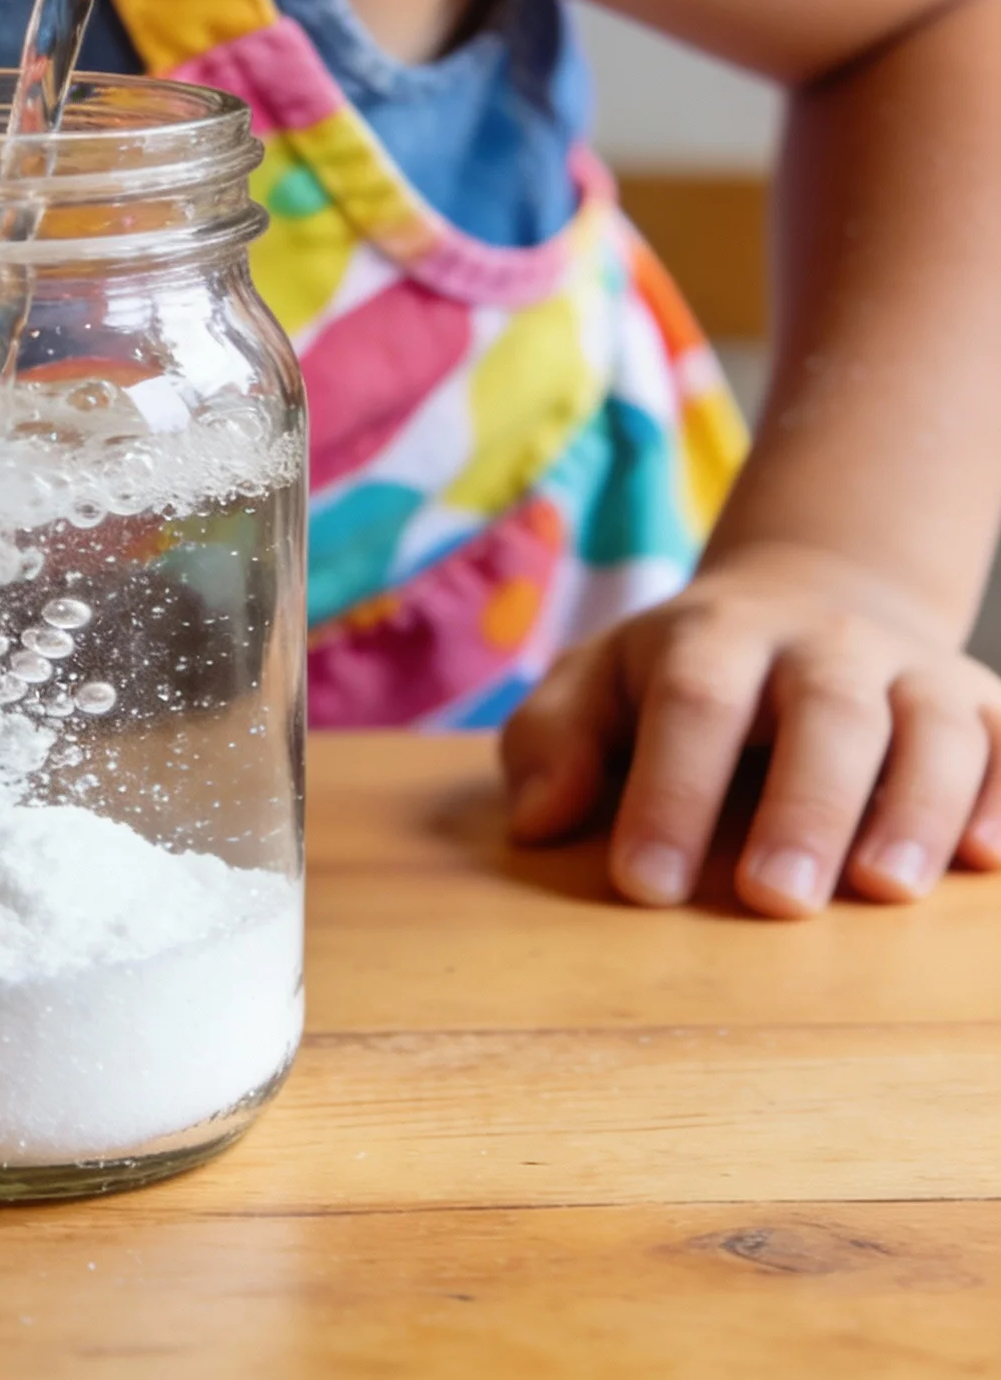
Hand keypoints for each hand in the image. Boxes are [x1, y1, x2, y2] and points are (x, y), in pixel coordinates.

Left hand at [501, 543, 1000, 917]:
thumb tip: (539, 822)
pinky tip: (985, 859)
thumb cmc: (680, 672)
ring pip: (933, 725)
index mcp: (712, 638)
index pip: (693, 705)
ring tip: (885, 888)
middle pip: (824, 711)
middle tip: (774, 898)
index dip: (670, 791)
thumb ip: (552, 742)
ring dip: (915, 807)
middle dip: (802, 806)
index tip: (645, 884)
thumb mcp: (598, 683)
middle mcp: (822, 643)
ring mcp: (911, 669)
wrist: (811, 596)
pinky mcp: (982, 703)